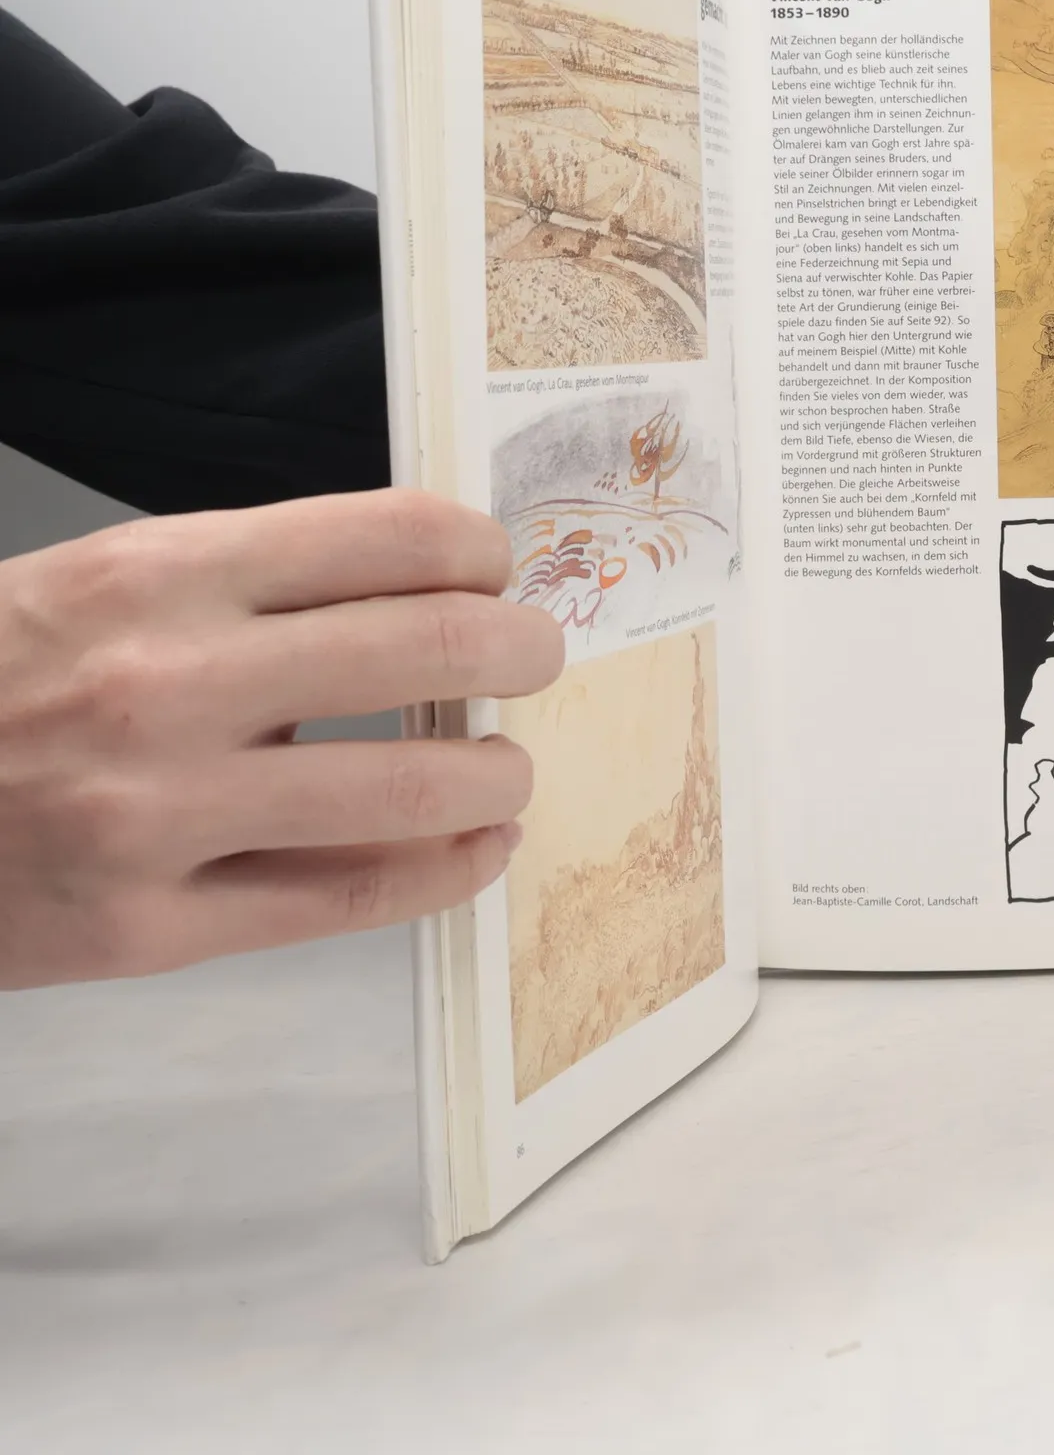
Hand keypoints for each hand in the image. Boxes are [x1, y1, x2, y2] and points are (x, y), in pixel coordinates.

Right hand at [0, 489, 563, 987]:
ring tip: (510, 767)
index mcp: (162, 573)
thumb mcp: (105, 583)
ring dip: (499, 772)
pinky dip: (443, 872)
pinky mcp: (150, 928)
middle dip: (522, 647)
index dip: (480, 551)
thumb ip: (254, 582)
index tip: (497, 570)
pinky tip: (477, 849)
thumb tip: (427, 588)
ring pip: (411, 787)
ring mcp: (161, 814)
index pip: (392, 535)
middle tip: (539, 657)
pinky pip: (346, 901)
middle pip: (431, 645)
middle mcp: (171, 683)